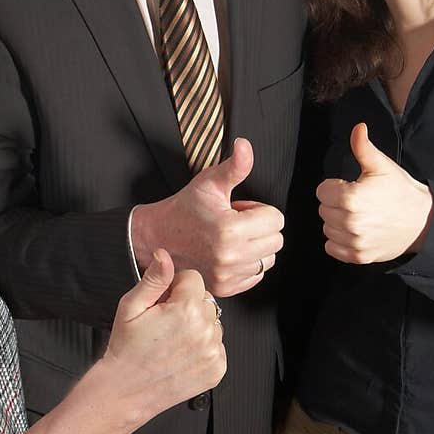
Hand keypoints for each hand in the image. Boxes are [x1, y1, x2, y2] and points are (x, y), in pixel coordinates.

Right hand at [104, 249, 226, 416]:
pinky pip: (217, 345)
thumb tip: (165, 255)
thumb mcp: (131, 306)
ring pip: (213, 322)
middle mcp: (205, 330)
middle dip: (187, 305)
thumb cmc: (126, 349)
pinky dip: (203, 346)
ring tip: (172, 340)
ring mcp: (214, 352)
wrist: (126, 390)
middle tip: (165, 323)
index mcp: (186, 310)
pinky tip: (182, 353)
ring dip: (197, 326)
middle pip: (205, 299)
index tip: (163, 303)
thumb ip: (153, 278)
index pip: (194, 278)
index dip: (175, 287)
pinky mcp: (217, 369)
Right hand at [130, 137, 283, 297]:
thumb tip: (245, 145)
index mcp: (229, 230)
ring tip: (231, 238)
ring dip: (256, 247)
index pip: (276, 220)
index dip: (259, 210)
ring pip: (268, 259)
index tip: (238, 210)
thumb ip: (234, 167)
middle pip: (276, 241)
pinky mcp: (224, 288)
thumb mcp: (209, 183)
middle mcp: (230, 257)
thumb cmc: (184, 209)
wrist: (157, 237)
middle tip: (235, 222)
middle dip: (260, 228)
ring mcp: (227, 276)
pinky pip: (256, 276)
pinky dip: (248, 264)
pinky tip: (229, 253)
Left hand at [317, 122, 433, 263]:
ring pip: (327, 229)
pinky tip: (354, 232)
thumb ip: (363, 147)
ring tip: (357, 216)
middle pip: (323, 210)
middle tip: (357, 201)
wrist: (423, 221)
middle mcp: (349, 222)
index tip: (349, 187)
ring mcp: (354, 241)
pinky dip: (339, 242)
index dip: (334, 187)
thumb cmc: (401, 192)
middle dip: (336, 204)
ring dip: (337, 223)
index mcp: (351, 198)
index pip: (322, 191)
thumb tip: (357, 128)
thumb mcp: (382, 166)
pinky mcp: (359, 256)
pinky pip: (332, 248)